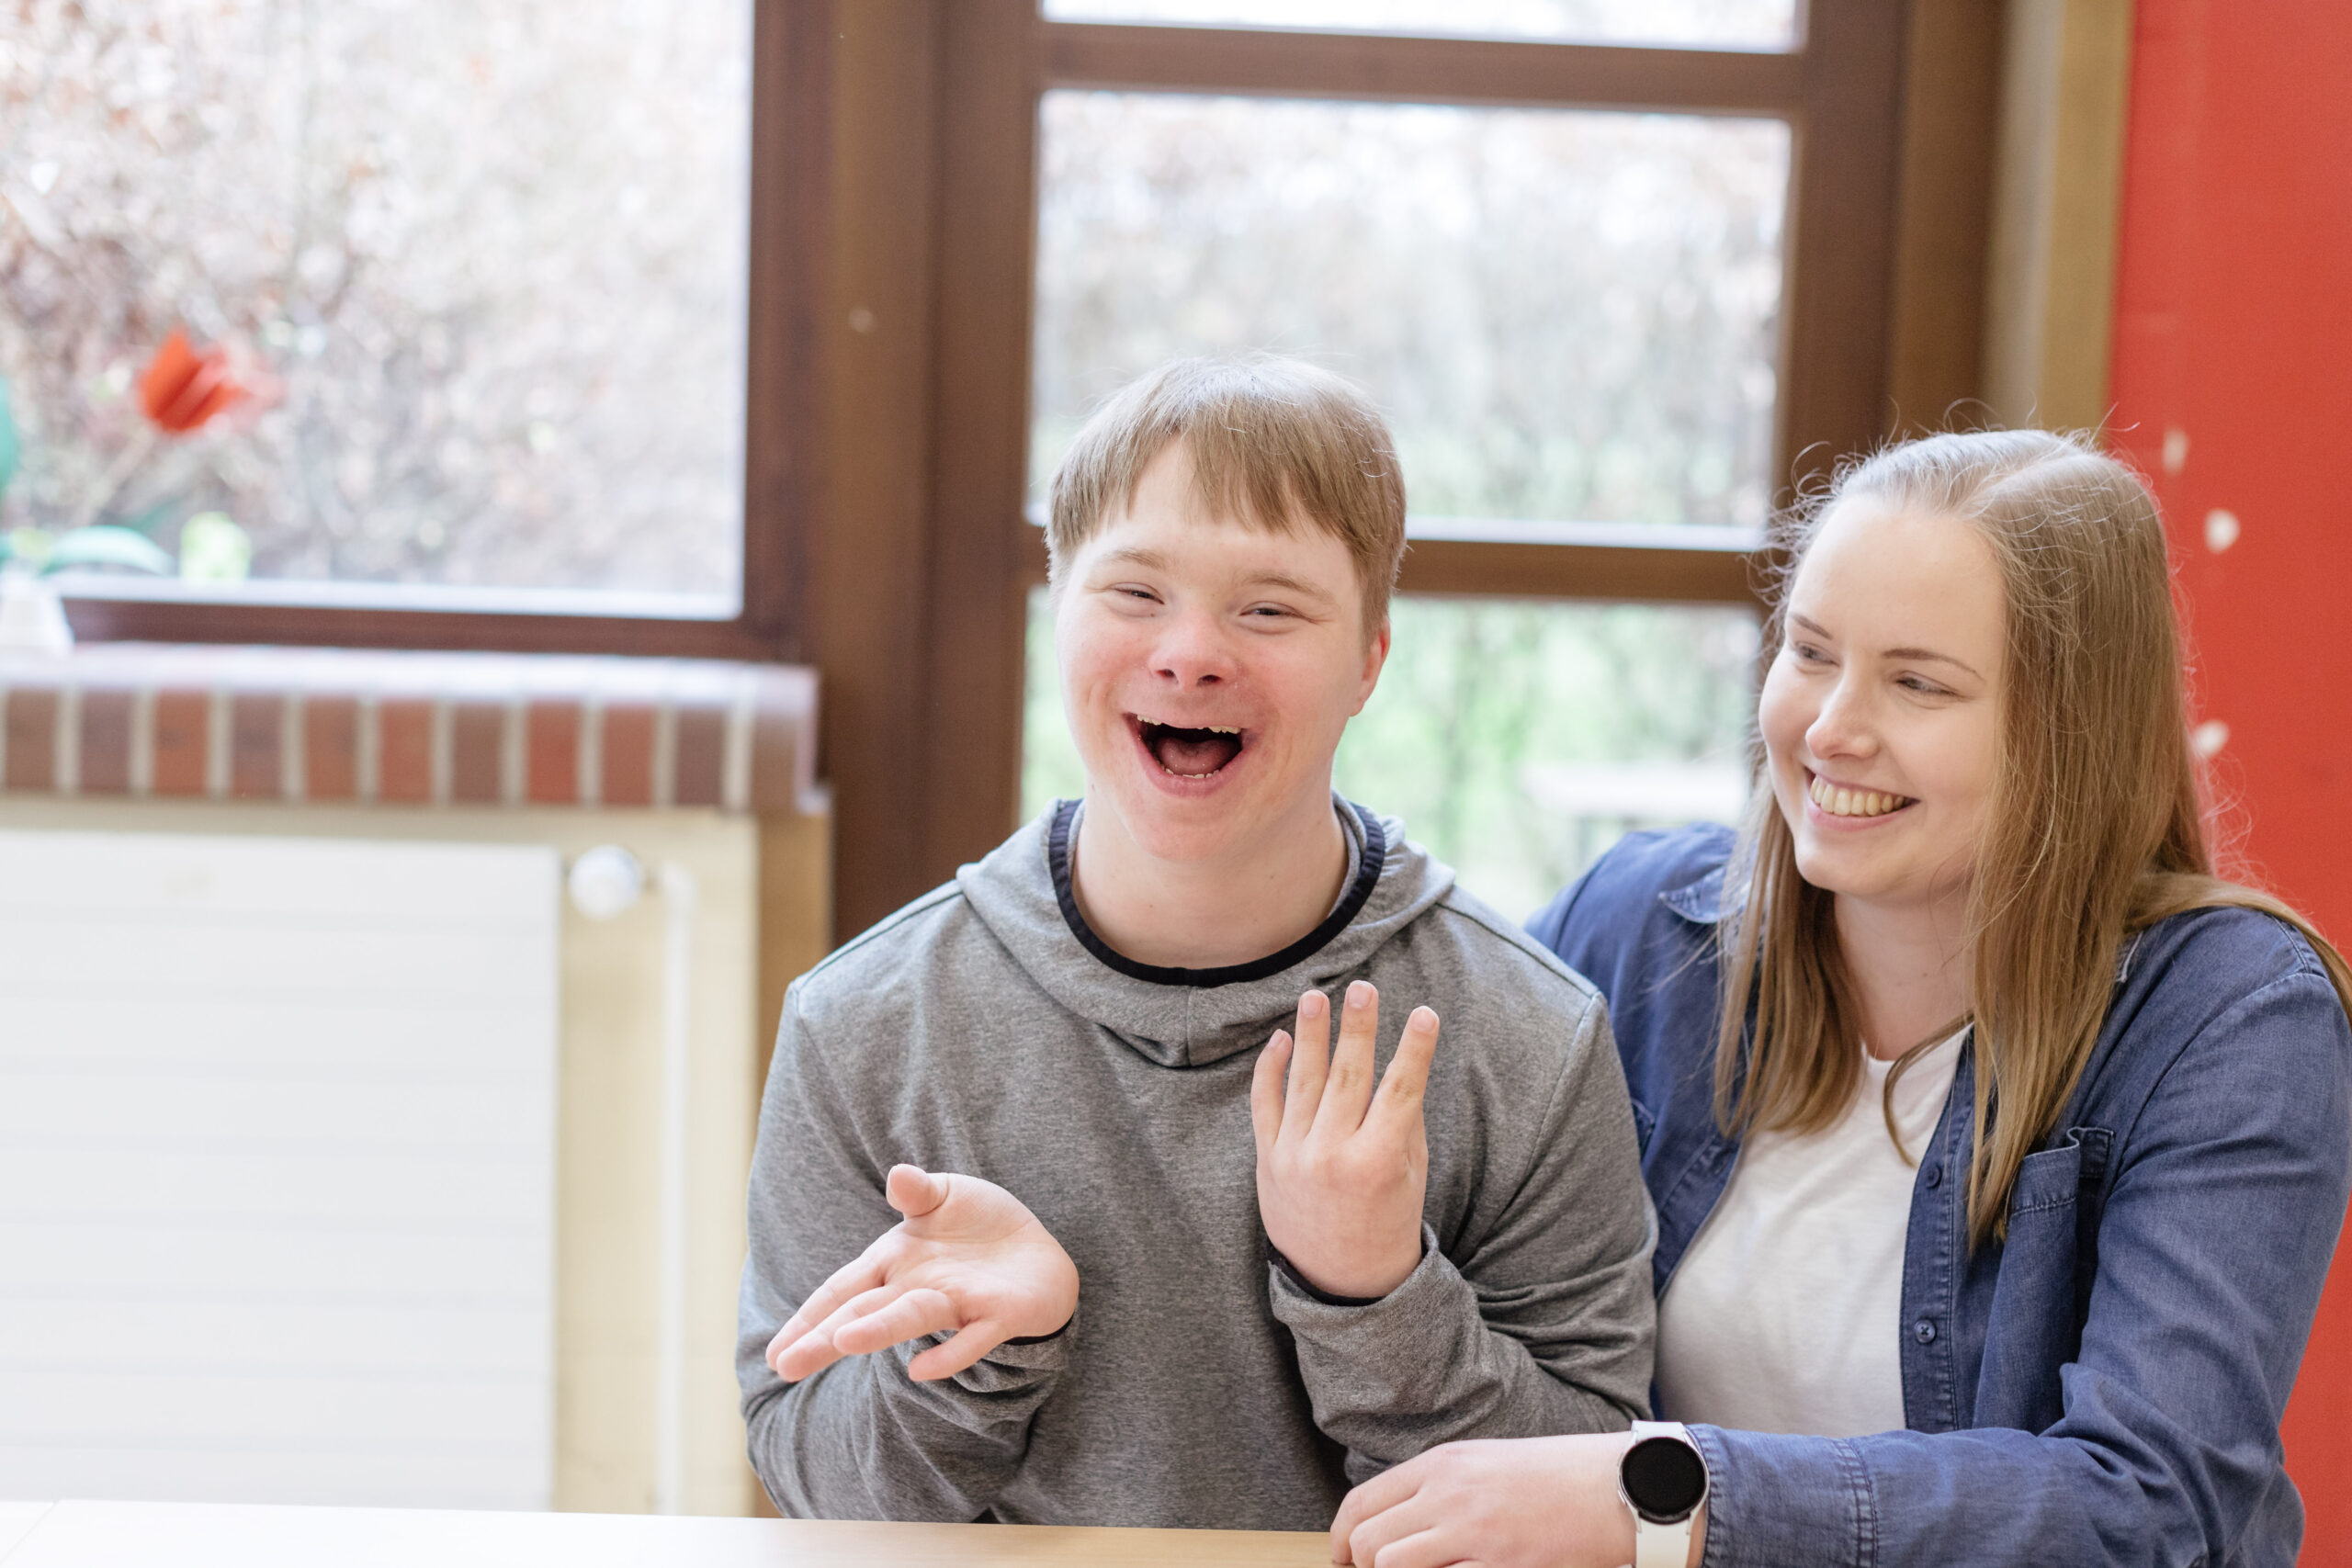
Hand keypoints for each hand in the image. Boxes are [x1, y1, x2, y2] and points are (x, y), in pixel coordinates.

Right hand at [764, 1164, 1078, 1382]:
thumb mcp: (947, 1196)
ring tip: (843, 1342)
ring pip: (912, 1318)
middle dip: (825, 1337)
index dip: (809, 1318)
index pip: (842, 1292)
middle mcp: (918, 1289)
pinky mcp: (999, 1314)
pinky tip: (923, 1368)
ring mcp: (957, 1304)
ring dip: (878, 1330)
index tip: (776, 1352)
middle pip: (864, 1313)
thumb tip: (899, 1174)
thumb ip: (919, 1191)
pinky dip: (951, 1352)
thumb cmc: (978, 1227)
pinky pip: (974, 1336)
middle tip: (785, 1366)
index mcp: (895, 1263)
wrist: (1039, 1252)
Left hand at [1250, 981, 1438, 1299]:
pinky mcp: (1267, 1161)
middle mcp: (1332, 1156)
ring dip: (1310, 1035)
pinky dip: (1270, 1070)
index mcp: (1378, 1162)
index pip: (1400, 1091)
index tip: (1426, 1013)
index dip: (1415, 1050)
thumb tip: (1398, 1064)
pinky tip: (1280, 1039)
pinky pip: (1265, 1105)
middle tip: (1364, 988)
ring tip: (1315, 996)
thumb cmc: (1388, 1222)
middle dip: (1358, 1028)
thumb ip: (1402, 1121)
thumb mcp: (1410, 1175)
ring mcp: (1294, 1157)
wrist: (1342, 1284)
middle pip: (1348, 1076)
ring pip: (1302, 1082)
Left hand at [1331, 1433, 1702, 1567]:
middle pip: (1368, 1542)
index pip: (1361, 1503)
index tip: (1342, 1562)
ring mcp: (1475, 1533)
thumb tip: (1397, 1523)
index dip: (1340, 1542)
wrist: (1619, 1488)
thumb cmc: (1558, 1477)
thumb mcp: (1488, 1463)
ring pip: (1391, 1565)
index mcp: (1443, 1464)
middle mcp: (1450, 1495)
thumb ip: (1440, 1488)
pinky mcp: (1502, 1566)